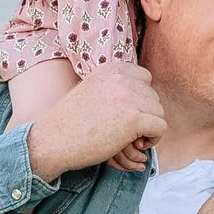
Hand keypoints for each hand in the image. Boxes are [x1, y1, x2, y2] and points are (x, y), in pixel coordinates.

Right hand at [27, 60, 163, 180]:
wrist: (52, 141)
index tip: (128, 115)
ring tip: (131, 139)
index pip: (145, 79)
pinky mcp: (133, 119)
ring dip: (150, 128)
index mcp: (110, 69)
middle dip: (145, 116)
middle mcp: (120, 79)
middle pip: (153, 97)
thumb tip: (144, 92)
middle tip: (127, 132)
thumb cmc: (70, 123)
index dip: (141, 99)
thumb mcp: (91, 91)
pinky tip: (136, 144)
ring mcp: (127, 98)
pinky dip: (154, 138)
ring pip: (159, 112)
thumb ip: (114, 87)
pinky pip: (160, 127)